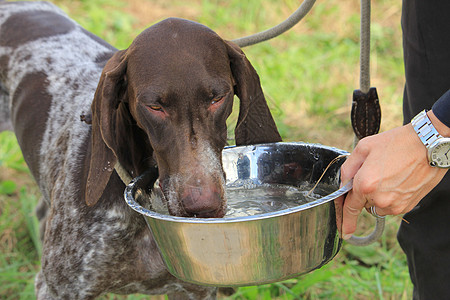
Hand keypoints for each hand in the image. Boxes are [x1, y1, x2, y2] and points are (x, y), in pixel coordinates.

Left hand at [337, 113, 447, 238]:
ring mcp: (394, 205)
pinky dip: (390, 197)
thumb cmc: (396, 143)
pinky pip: (390, 206)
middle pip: (362, 203)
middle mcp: (379, 199)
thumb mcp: (364, 148)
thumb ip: (348, 168)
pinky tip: (398, 180)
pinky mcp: (407, 206)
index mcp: (365, 184)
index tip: (343, 232)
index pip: (349, 207)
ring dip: (377, 195)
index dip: (344, 220)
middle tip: (375, 172)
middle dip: (363, 191)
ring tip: (389, 174)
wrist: (428, 145)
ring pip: (376, 205)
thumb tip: (342, 184)